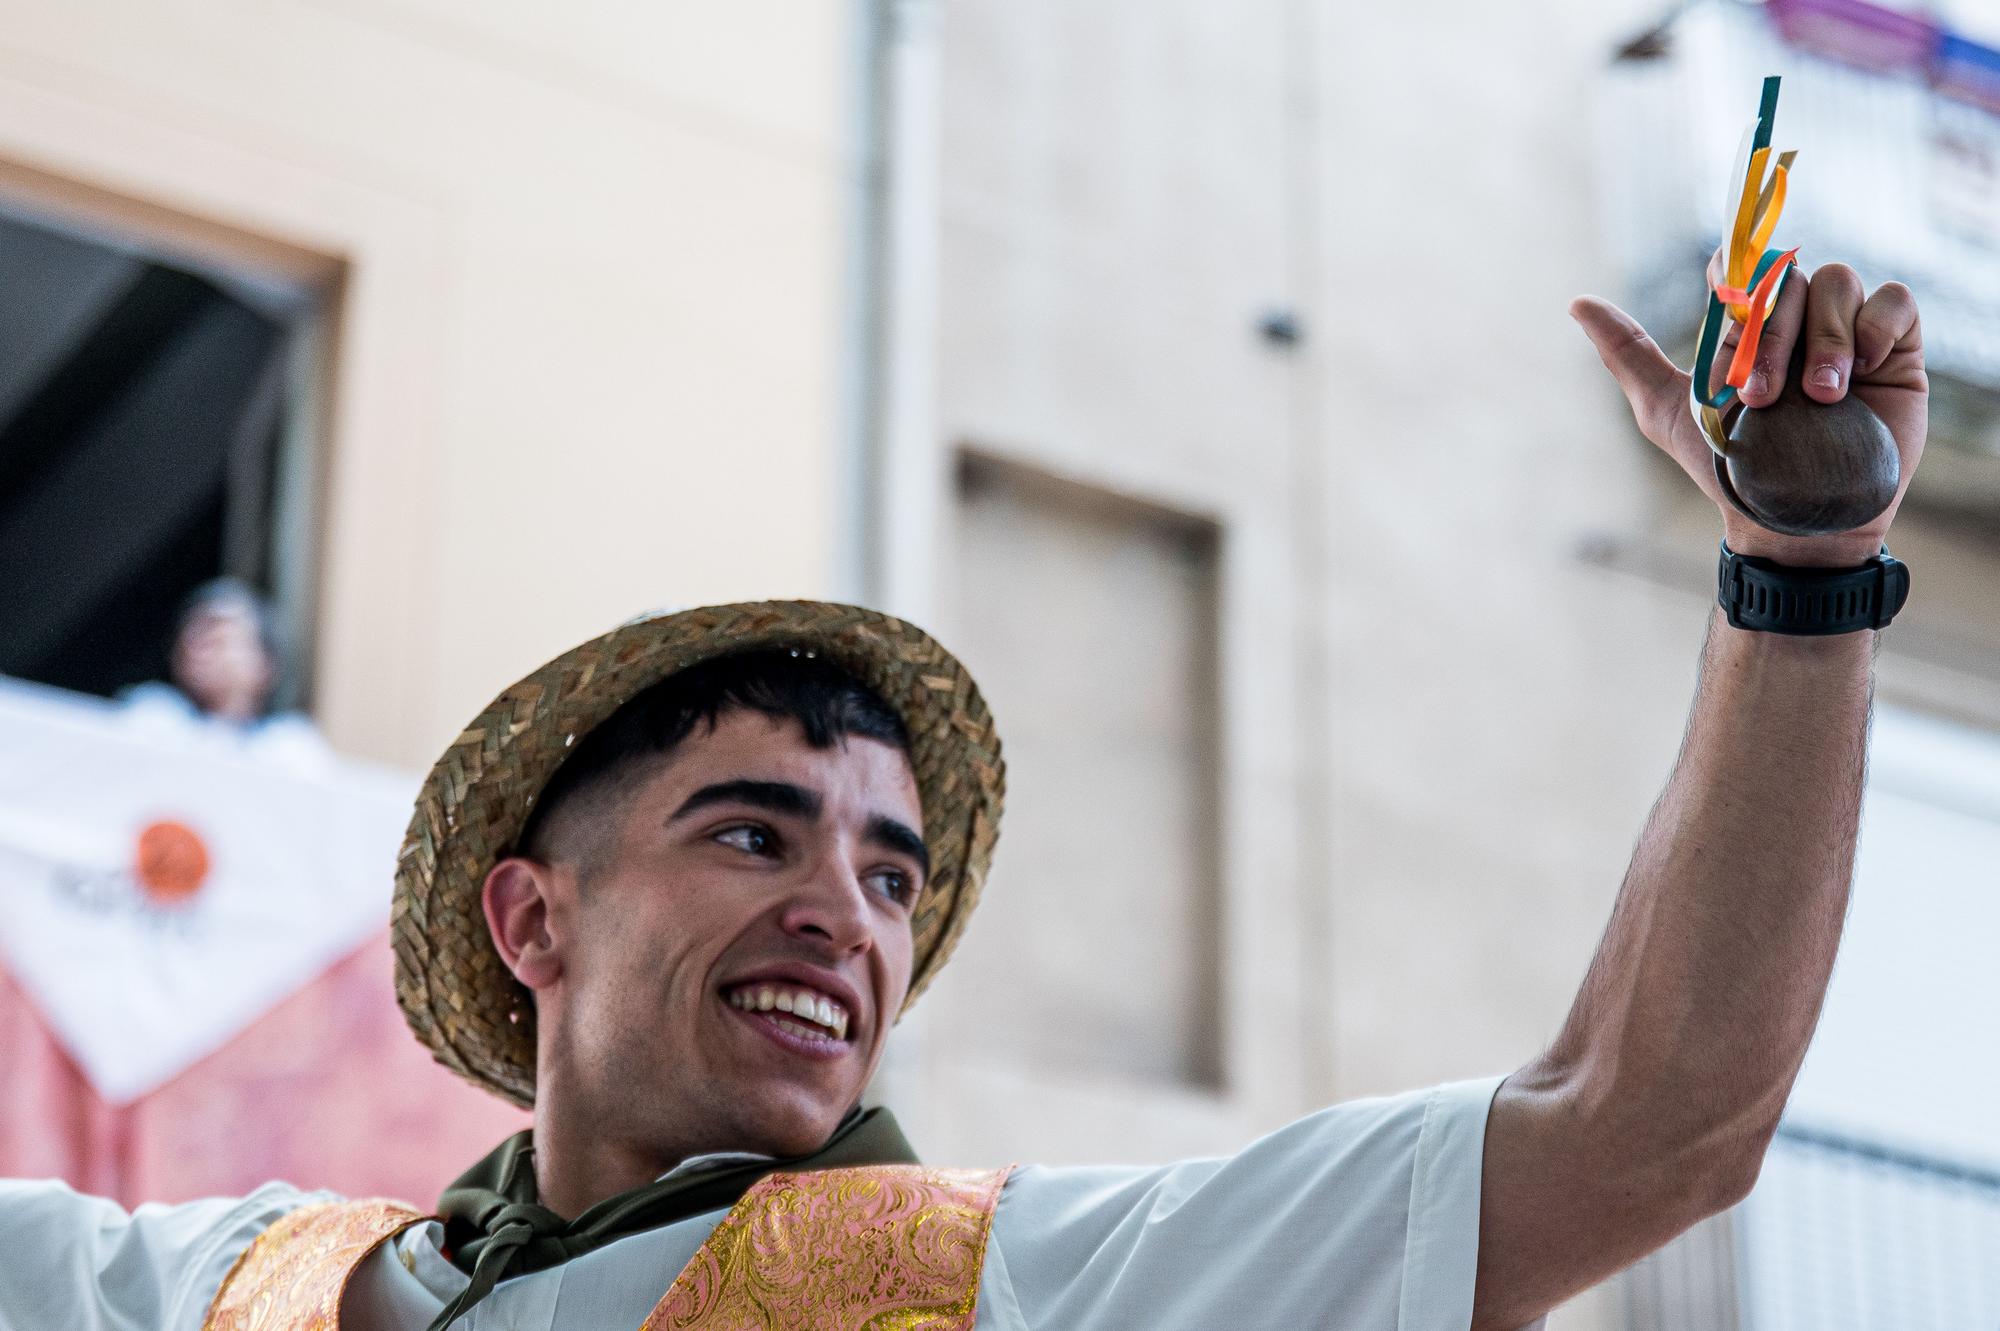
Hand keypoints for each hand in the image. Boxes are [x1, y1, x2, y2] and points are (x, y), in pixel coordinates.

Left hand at [1571, 261, 1926, 565]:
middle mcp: (1794, 323)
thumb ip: (1628, 352)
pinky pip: (1895, 302)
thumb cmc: (1728, 469)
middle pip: (1787, 276)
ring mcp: (1845, 333)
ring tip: (1818, 397)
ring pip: (1838, 281)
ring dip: (1822, 338)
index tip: (1728, 300)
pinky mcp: (1894, 352)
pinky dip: (1875, 327)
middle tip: (1760, 396)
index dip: (1737, 269)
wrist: (1788, 517)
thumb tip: (1578, 302)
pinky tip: (1860, 374)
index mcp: (1745, 328)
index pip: (1743, 266)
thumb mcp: (1667, 411)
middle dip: (1771, 334)